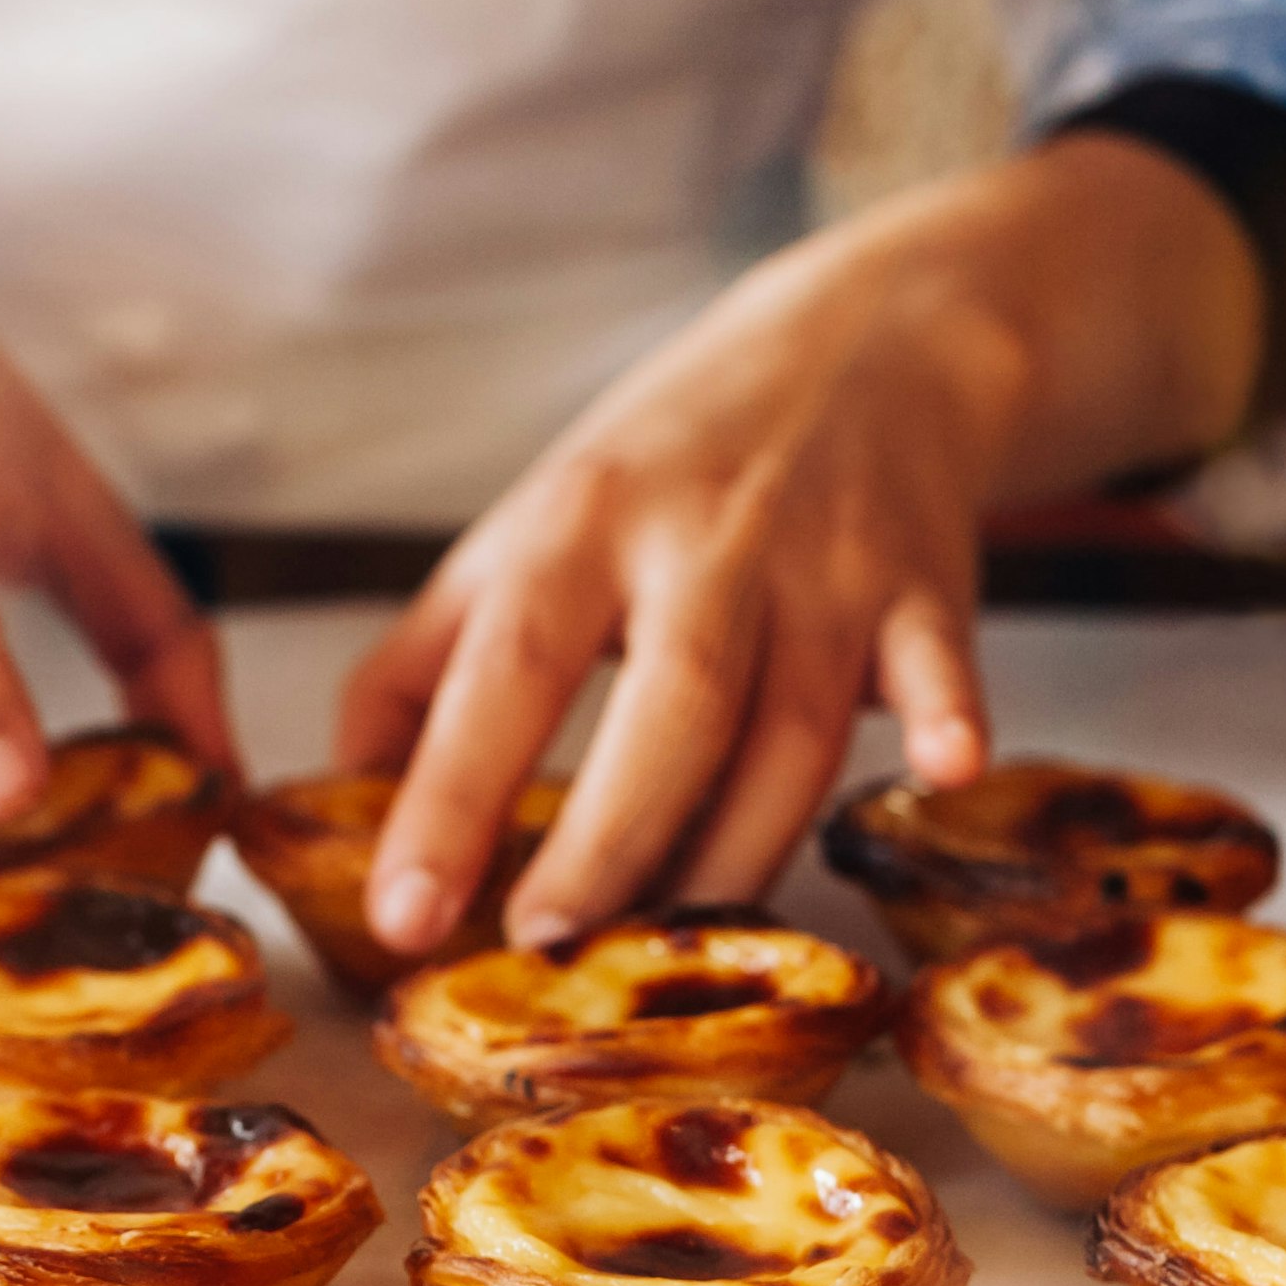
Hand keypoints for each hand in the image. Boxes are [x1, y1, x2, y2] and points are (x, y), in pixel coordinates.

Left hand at [336, 133, 1262, 953]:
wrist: (871, 338)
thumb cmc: (674, 458)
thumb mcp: (531, 523)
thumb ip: (427, 659)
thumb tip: (337, 792)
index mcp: (582, 524)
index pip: (505, 669)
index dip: (449, 797)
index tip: (403, 914)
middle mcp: (705, 542)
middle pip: (671, 710)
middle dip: (610, 840)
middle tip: (547, 945)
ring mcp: (826, 566)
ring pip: (794, 735)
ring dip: (737, 851)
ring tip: (674, 947)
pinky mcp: (927, 587)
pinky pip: (942, 665)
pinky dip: (948, 716)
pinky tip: (945, 769)